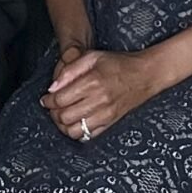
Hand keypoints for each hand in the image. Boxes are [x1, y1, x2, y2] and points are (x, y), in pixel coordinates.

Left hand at [42, 47, 159, 139]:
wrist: (145, 74)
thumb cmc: (119, 63)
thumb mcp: (92, 57)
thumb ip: (70, 70)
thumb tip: (53, 87)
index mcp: (92, 82)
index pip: (60, 99)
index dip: (48, 101)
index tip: (46, 99)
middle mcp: (99, 101)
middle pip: (64, 116)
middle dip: (53, 113)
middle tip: (52, 107)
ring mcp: (106, 114)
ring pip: (74, 130)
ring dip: (63, 125)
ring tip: (62, 116)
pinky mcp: (111, 123)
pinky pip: (88, 136)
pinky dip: (77, 132)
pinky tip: (75, 122)